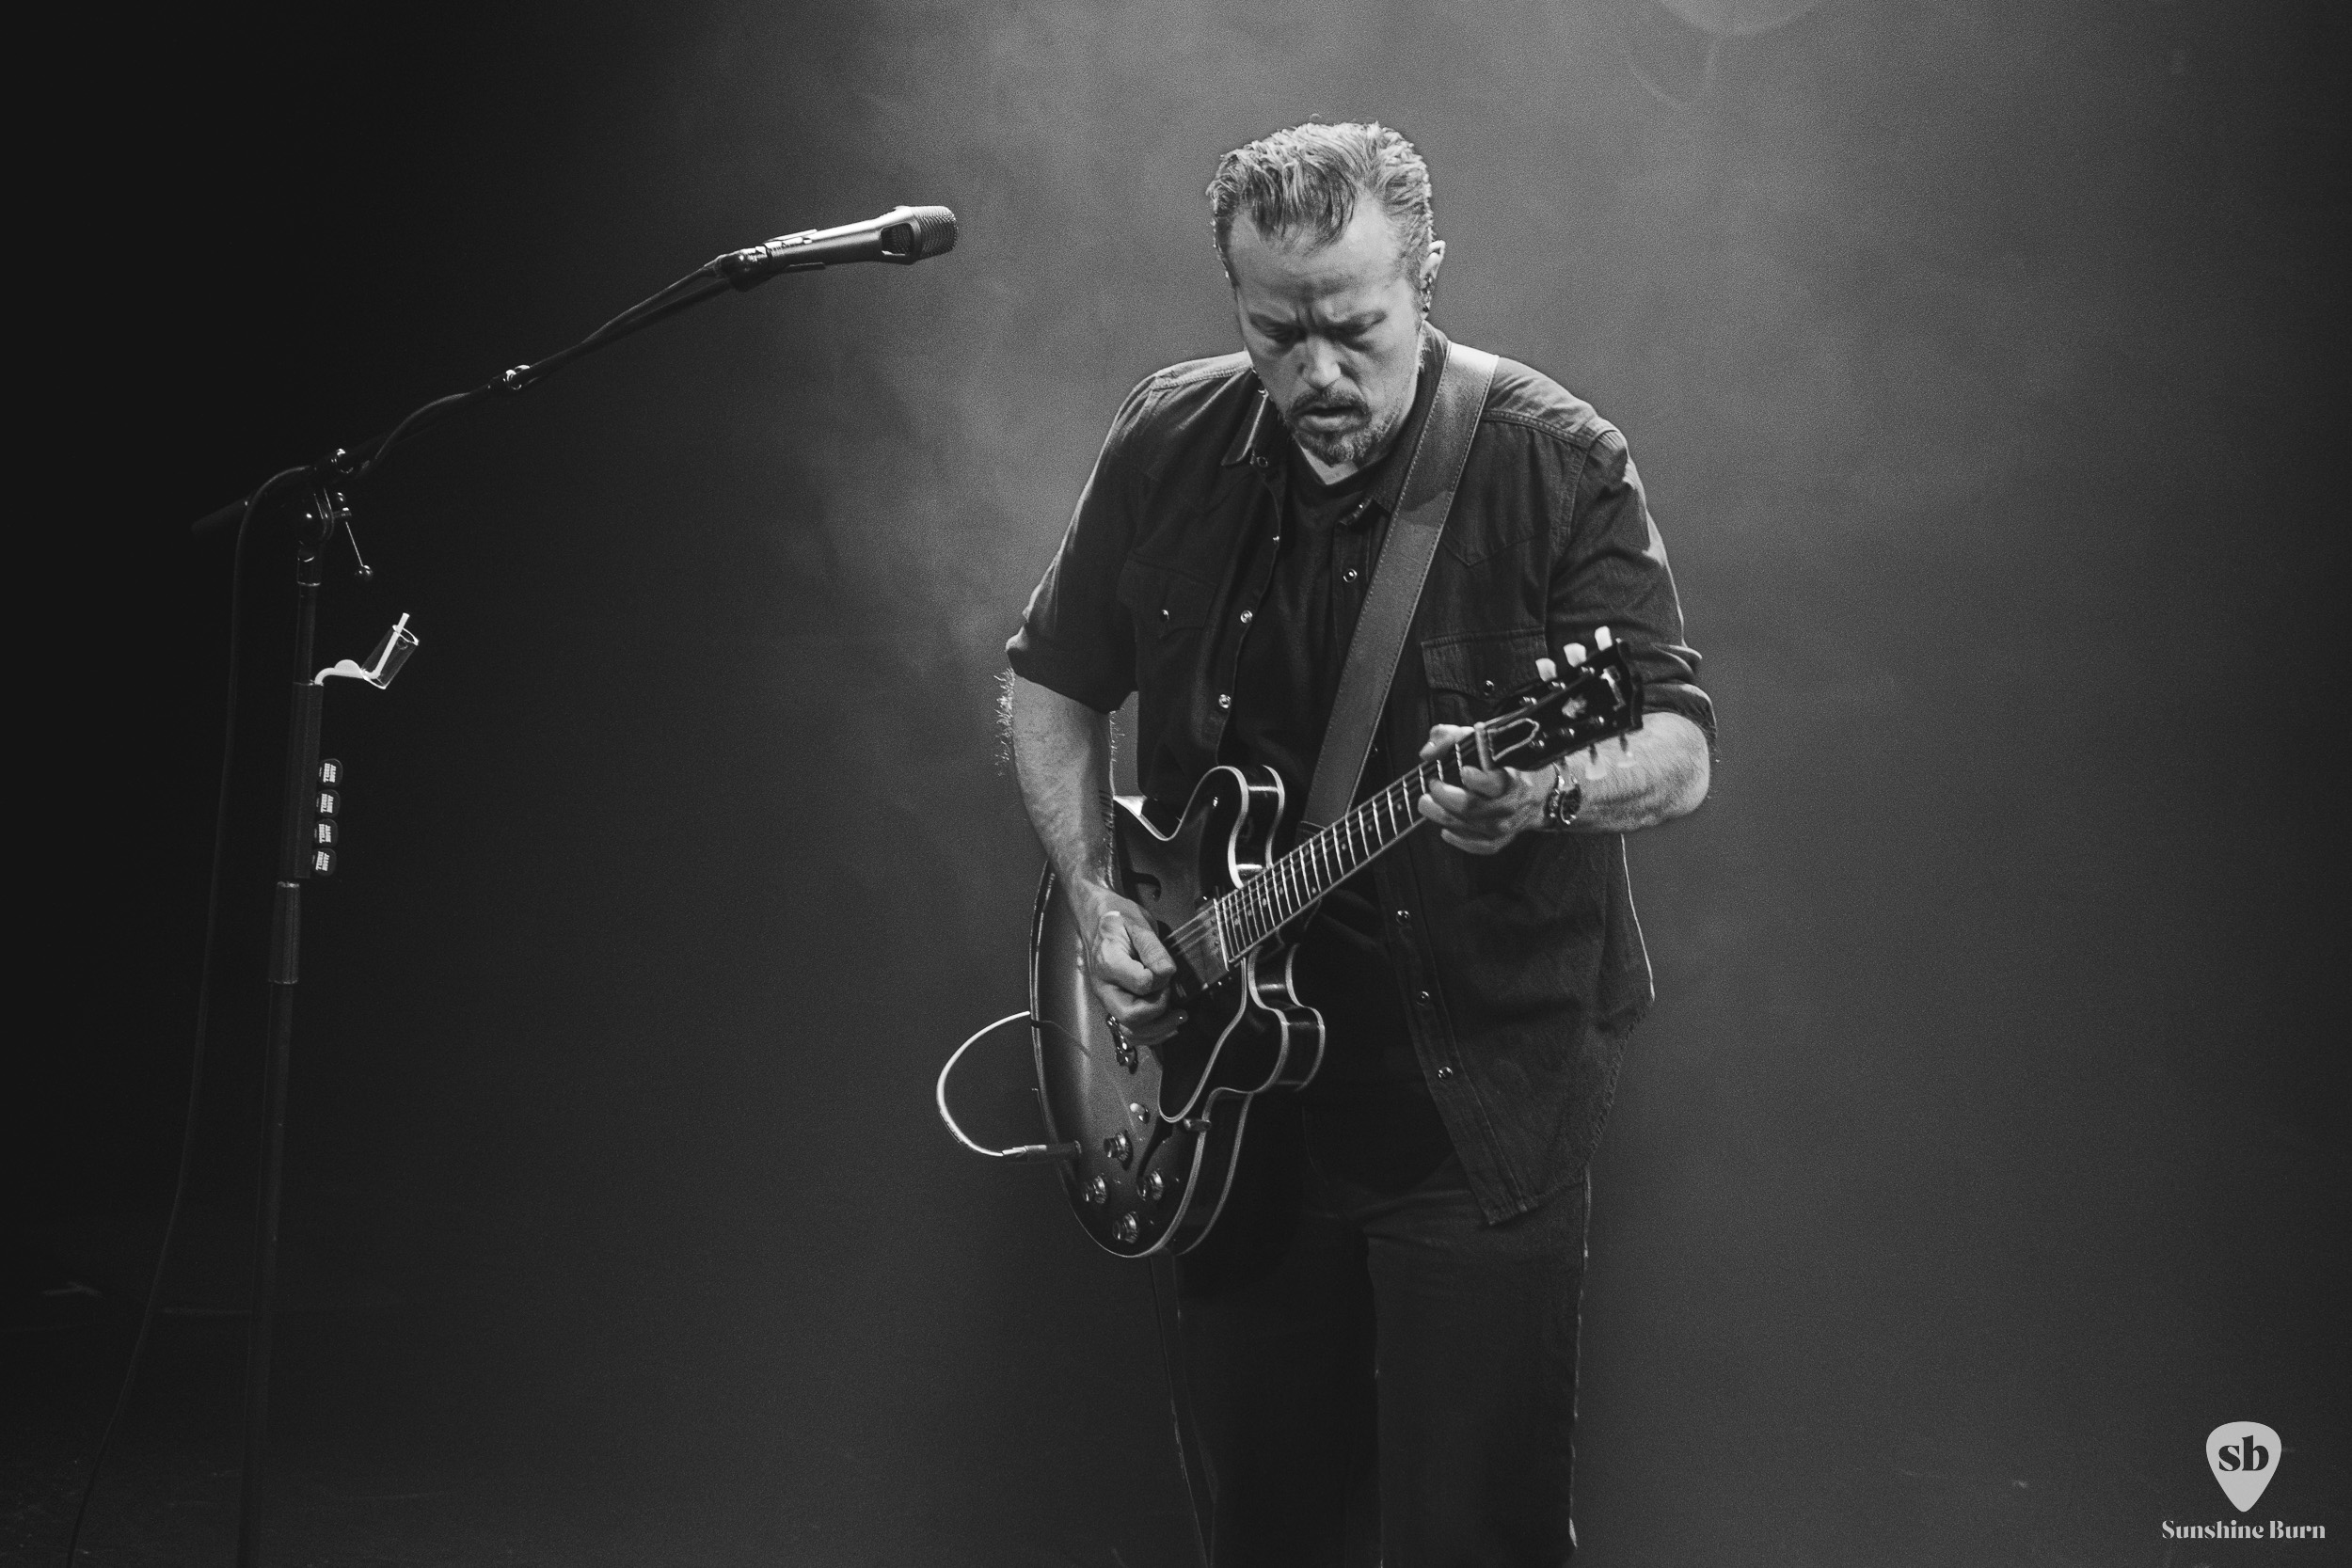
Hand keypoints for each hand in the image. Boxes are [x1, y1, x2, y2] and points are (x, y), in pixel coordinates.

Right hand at [1071, 880, 1178, 1039]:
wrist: (1096, 918)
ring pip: (1129, 1031)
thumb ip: (1153, 949)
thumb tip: (1167, 972)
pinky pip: (1130, 1030)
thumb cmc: (1116, 918)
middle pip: (1131, 1016)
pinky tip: (1167, 1022)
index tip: (1168, 968)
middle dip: (1159, 1010)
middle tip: (1170, 993)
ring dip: (1158, 1029)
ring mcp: (1107, 998)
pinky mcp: (1114, 1003)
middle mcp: (1104, 986)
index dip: (1161, 980)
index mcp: (1109, 963)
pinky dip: (1151, 1032)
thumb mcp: (1138, 923)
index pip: (1141, 984)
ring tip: (1178, 1016)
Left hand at [1416, 724, 1552, 854]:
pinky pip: (1482, 846)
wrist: (1540, 787)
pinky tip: (1445, 830)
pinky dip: (1461, 841)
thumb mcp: (1482, 740)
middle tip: (1432, 785)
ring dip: (1445, 817)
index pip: (1497, 783)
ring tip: (1427, 804)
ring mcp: (1509, 824)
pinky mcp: (1504, 838)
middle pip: (1477, 807)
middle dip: (1448, 798)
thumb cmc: (1505, 760)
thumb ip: (1451, 738)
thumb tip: (1427, 753)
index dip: (1478, 780)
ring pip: (1474, 827)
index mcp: (1514, 777)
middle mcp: (1513, 803)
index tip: (1462, 771)